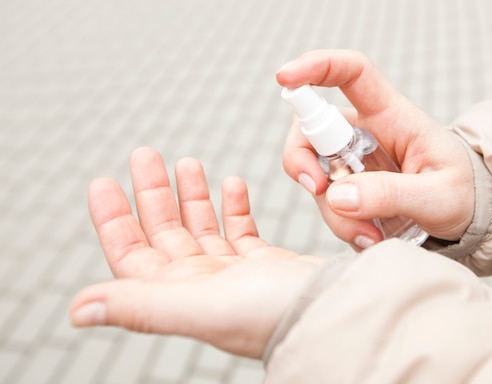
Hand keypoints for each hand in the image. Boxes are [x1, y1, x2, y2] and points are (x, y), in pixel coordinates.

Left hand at [70, 147, 322, 358]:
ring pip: (201, 228)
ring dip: (191, 195)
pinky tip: (230, 183)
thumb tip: (75, 310)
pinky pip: (240, 231)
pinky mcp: (266, 265)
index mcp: (179, 295)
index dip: (112, 221)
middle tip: (144, 154)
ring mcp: (234, 275)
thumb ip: (141, 306)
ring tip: (186, 162)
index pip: (131, 255)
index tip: (103, 182)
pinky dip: (231, 206)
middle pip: (165, 233)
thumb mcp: (202, 308)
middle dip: (153, 193)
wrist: (340, 314)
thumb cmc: (273, 316)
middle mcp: (203, 286)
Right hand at [277, 50, 474, 248]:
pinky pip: (328, 205)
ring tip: (373, 235)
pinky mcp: (348, 189)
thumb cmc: (462, 193)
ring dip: (335, 212)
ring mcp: (352, 162)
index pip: (352, 73)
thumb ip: (393, 195)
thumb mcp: (439, 196)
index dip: (317, 66)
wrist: (468, 218)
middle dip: (300, 160)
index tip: (286, 76)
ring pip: (315, 177)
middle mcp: (364, 133)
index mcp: (393, 115)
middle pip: (310, 128)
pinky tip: (372, 237)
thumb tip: (337, 196)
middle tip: (317, 189)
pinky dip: (343, 225)